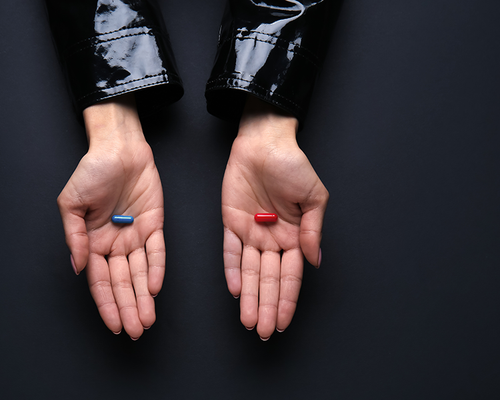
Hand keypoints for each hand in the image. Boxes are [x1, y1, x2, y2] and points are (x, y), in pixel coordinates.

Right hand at [57, 95, 164, 339]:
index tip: (114, 325)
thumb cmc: (92, 171)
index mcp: (92, 241)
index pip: (100, 280)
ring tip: (147, 319)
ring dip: (143, 296)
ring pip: (140, 273)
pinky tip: (155, 288)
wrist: (118, 148)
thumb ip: (75, 237)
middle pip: (122, 282)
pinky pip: (156, 251)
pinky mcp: (154, 224)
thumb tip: (77, 266)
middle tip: (136, 330)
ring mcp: (134, 235)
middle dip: (128, 307)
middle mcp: (114, 243)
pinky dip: (156, 269)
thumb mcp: (71, 203)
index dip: (107, 303)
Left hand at [221, 96, 328, 339]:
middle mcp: (272, 238)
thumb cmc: (293, 165)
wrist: (265, 142)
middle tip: (262, 331)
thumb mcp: (315, 196)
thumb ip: (313, 230)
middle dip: (266, 306)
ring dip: (249, 296)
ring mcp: (251, 232)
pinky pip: (229, 251)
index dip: (286, 299)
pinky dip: (231, 270)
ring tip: (248, 320)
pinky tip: (234, 290)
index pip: (290, 275)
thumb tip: (314, 260)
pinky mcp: (231, 222)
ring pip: (249, 271)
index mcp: (295, 235)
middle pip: (269, 279)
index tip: (282, 322)